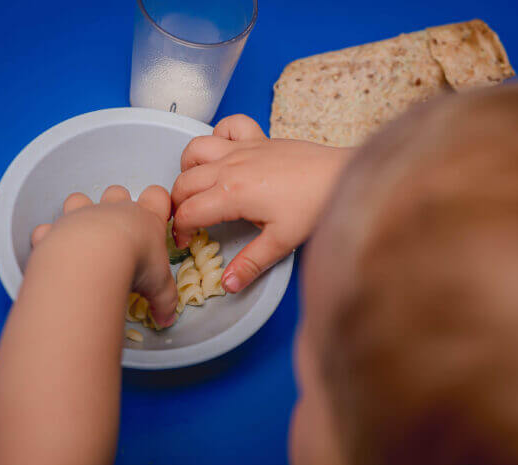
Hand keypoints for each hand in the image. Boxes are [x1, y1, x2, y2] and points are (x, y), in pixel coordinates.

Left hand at [30, 184, 177, 326]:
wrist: (92, 258)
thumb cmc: (134, 263)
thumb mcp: (160, 288)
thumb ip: (165, 302)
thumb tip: (167, 320)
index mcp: (145, 219)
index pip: (158, 196)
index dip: (158, 203)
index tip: (157, 219)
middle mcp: (113, 211)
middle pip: (117, 192)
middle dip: (117, 205)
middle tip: (121, 233)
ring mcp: (83, 215)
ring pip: (79, 199)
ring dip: (79, 212)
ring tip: (84, 237)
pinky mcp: (57, 229)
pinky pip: (49, 228)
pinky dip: (49, 238)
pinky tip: (54, 252)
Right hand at [172, 114, 353, 292]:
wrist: (340, 176)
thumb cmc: (314, 206)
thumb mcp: (281, 242)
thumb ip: (250, 263)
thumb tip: (227, 285)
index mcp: (232, 193)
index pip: (188, 212)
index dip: (179, 230)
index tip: (185, 242)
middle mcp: (230, 166)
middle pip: (184, 182)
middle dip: (177, 204)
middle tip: (187, 221)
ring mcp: (243, 148)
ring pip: (196, 148)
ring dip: (188, 168)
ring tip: (197, 187)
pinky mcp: (258, 138)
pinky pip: (228, 126)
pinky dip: (218, 135)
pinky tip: (224, 154)